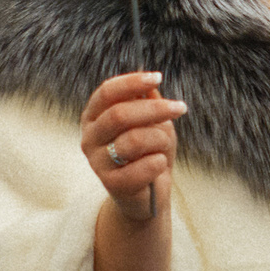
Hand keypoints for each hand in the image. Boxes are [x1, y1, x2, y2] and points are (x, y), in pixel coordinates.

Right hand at [82, 71, 183, 222]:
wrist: (150, 193)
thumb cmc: (150, 151)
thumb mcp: (152, 121)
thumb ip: (148, 101)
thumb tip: (150, 84)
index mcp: (94, 116)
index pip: (107, 92)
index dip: (132, 82)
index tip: (158, 77)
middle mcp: (90, 137)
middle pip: (119, 114)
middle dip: (155, 109)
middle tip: (180, 108)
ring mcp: (97, 161)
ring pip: (133, 140)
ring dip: (159, 139)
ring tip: (164, 145)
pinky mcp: (110, 183)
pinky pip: (142, 167)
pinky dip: (159, 162)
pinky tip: (159, 164)